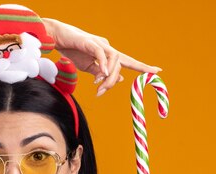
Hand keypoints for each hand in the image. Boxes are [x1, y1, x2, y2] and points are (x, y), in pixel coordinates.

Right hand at [41, 18, 161, 96]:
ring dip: (108, 76)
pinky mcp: (89, 42)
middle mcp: (108, 47)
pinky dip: (103, 64)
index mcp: (108, 54)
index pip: (129, 61)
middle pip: (121, 64)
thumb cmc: (73, 51)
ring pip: (114, 60)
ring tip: (98, 86)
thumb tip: (119, 78)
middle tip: (102, 92)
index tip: (157, 72)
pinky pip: (100, 53)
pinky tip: (102, 74)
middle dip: (116, 80)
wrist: (59, 38)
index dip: (142, 67)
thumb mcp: (89, 67)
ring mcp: (100, 44)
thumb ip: (102, 73)